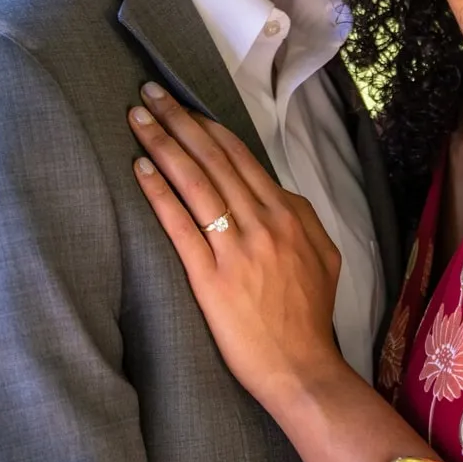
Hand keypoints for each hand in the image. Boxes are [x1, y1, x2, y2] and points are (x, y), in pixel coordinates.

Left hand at [129, 83, 346, 410]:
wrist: (302, 368)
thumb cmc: (309, 316)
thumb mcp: (325, 256)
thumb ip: (303, 218)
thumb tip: (277, 193)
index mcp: (288, 214)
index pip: (240, 158)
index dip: (208, 127)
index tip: (183, 106)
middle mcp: (262, 223)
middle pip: (213, 159)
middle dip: (178, 120)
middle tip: (149, 93)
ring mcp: (236, 248)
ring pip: (195, 182)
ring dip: (163, 144)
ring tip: (138, 118)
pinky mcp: (210, 277)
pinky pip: (180, 225)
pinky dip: (159, 193)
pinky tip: (139, 169)